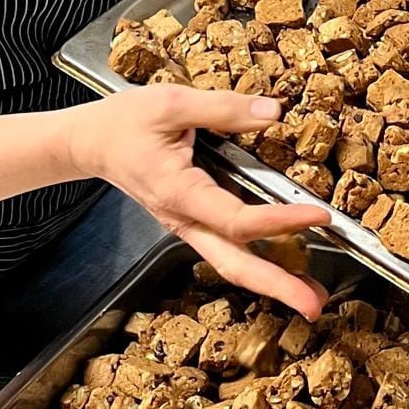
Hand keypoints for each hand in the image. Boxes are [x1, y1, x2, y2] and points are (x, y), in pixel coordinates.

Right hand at [64, 86, 331, 318]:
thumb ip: (224, 108)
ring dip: (271, 283)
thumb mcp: (172, 103)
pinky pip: (226, 248)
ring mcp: (186, 225)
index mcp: (178, 192)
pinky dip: (258, 262)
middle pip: (233, 264)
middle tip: (314, 305)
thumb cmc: (124, 123)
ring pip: (230, 264)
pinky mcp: (191, 221)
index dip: (279, 221)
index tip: (317, 215)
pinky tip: (285, 265)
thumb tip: (272, 112)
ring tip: (311, 295)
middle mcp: (183, 219)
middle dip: (276, 286)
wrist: (91, 143)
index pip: (236, 219)